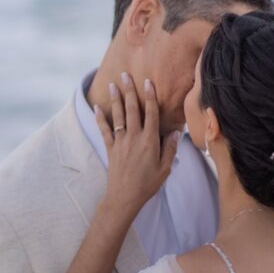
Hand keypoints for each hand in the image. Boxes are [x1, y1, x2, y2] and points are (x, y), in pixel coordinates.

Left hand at [95, 74, 179, 217]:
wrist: (124, 197)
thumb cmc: (148, 184)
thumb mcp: (165, 168)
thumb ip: (170, 149)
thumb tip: (176, 132)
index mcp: (150, 140)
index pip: (151, 113)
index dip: (149, 97)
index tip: (147, 82)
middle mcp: (134, 137)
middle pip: (132, 109)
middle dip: (129, 91)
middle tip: (125, 75)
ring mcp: (120, 142)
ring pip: (118, 116)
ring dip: (115, 99)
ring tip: (112, 84)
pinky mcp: (110, 148)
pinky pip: (104, 130)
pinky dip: (100, 118)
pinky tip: (97, 107)